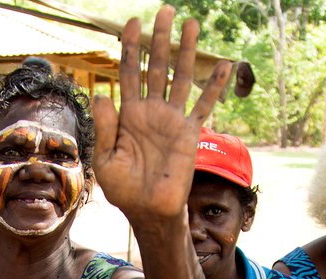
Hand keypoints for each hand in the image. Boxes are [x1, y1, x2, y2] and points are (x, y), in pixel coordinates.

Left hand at [91, 7, 229, 223]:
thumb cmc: (125, 190)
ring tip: (190, 23)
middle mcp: (151, 111)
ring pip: (180, 78)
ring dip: (185, 51)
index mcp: (128, 115)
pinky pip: (204, 105)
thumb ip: (104, 128)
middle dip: (159, 39)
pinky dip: (214, 86)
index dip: (131, 48)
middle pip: (156, 67)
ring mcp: (171, 120)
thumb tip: (101, 95)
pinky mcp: (189, 133)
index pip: (129, 73)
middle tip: (164, 10)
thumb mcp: (106, 159)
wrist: (149, 212)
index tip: (134, 23)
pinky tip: (224, 65)